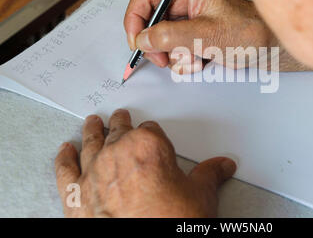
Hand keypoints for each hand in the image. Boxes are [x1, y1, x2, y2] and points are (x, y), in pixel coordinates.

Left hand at [55, 109, 235, 216]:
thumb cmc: (173, 219)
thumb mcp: (201, 194)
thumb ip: (210, 173)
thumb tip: (224, 165)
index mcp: (149, 146)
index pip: (150, 130)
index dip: (153, 134)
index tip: (154, 137)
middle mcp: (118, 153)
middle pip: (118, 130)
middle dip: (121, 123)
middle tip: (121, 117)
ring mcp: (94, 172)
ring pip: (91, 142)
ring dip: (92, 130)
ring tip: (92, 122)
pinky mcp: (76, 195)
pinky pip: (65, 170)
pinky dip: (64, 158)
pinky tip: (65, 149)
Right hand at [124, 0, 307, 72]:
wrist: (266, 47)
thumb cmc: (247, 31)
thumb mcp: (207, 34)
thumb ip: (171, 36)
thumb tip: (143, 39)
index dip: (135, 19)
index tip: (135, 41)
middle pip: (149, 19)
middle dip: (155, 44)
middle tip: (162, 59)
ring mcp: (186, 16)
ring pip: (159, 38)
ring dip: (173, 55)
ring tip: (194, 59)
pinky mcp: (189, 32)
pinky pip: (172, 48)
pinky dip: (182, 59)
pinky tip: (200, 60)